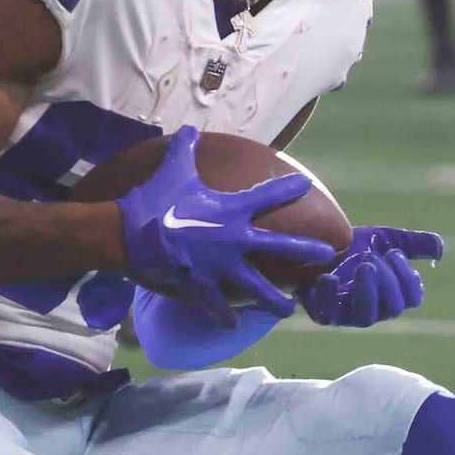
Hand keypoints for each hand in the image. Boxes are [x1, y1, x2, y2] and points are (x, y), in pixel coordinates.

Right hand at [114, 127, 336, 320]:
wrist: (126, 234)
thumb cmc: (153, 199)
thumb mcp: (172, 169)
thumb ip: (185, 148)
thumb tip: (188, 128)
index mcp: (230, 209)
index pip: (267, 195)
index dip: (289, 188)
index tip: (306, 186)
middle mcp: (232, 239)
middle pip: (279, 246)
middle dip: (306, 250)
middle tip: (327, 254)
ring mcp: (219, 266)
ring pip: (257, 287)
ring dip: (274, 300)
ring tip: (290, 309)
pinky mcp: (201, 285)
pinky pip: (218, 305)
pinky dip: (225, 316)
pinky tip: (234, 325)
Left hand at [302, 225, 444, 327]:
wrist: (314, 245)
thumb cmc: (353, 246)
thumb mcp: (385, 239)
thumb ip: (413, 243)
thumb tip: (439, 249)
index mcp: (391, 293)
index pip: (412, 298)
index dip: (408, 279)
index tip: (394, 253)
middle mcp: (373, 308)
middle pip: (392, 309)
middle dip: (388, 282)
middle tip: (372, 258)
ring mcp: (347, 314)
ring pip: (366, 318)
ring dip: (368, 291)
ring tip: (363, 266)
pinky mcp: (322, 313)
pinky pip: (328, 316)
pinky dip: (331, 298)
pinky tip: (330, 278)